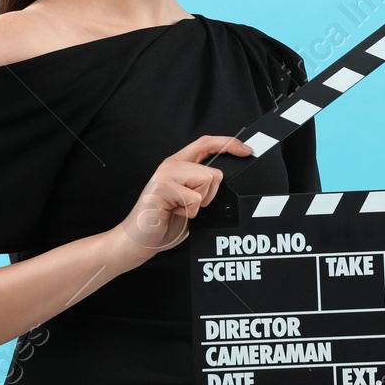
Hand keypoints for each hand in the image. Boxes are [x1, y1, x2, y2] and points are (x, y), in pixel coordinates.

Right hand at [116, 134, 251, 261]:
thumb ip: (202, 185)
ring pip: (207, 181)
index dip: (228, 143)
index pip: (206, 143)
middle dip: (210, 195)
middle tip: (190, 206)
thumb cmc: (163, 222)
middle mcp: (171, 165)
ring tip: (180, 209)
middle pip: (214, 171)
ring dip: (199, 204)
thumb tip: (225, 180)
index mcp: (178, 164)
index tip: (246, 150)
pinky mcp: (162, 188)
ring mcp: (165, 175)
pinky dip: (190, 213)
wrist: (137, 241)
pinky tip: (174, 214)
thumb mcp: (189, 199)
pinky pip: (195, 199)